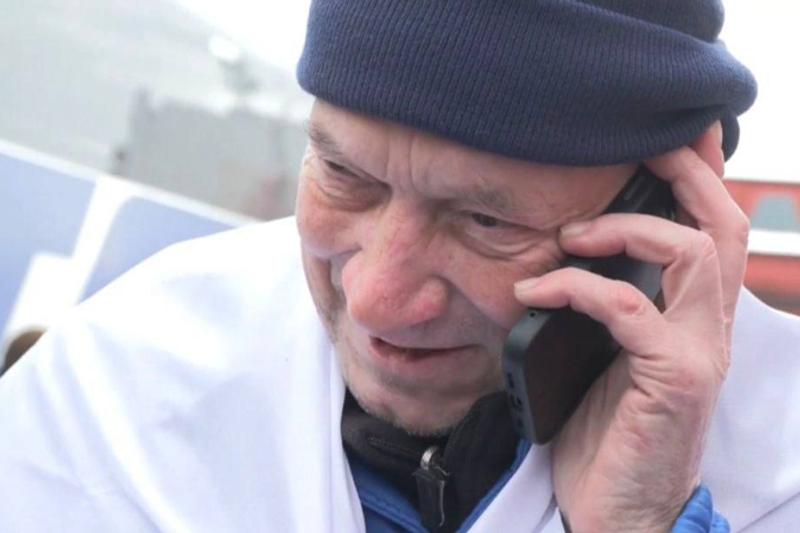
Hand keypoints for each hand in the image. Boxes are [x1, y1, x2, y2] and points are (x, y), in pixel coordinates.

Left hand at [513, 123, 747, 531]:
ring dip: (623, 229)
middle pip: (721, 222)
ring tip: (568, 236)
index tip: (669, 134)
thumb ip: (603, 307)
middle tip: (632, 148)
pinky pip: (630, 308)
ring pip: (691, 252)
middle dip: (684, 172)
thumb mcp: (604, 355)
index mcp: (693, 315)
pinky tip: (536, 292)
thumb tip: (558, 256)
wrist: (616, 509)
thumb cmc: (605, 431)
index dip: (702, 173)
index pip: (714, 228)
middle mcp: (709, 325)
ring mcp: (698, 350)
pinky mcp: (675, 379)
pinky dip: (579, 287)